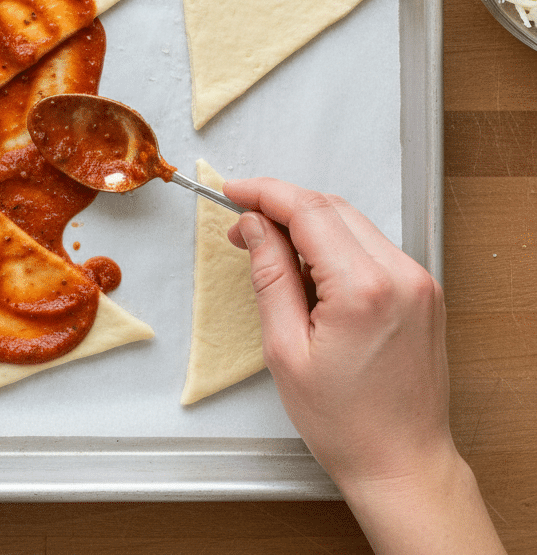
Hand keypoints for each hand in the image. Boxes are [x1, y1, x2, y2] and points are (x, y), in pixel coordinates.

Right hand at [224, 179, 504, 554]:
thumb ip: (270, 276)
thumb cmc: (344, 422)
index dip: (265, 193)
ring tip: (270, 250)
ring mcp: (419, 281)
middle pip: (331, 207)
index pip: (308, 210)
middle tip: (243, 225)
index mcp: (364, 289)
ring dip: (307, 223)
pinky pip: (370, 245)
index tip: (233, 192)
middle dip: (282, 205)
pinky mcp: (423, 290)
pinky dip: (334, 243)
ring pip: (352, 222)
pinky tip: (308, 267)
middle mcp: (401, 275)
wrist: (403, 464)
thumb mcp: (285, 350)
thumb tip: (256, 226)